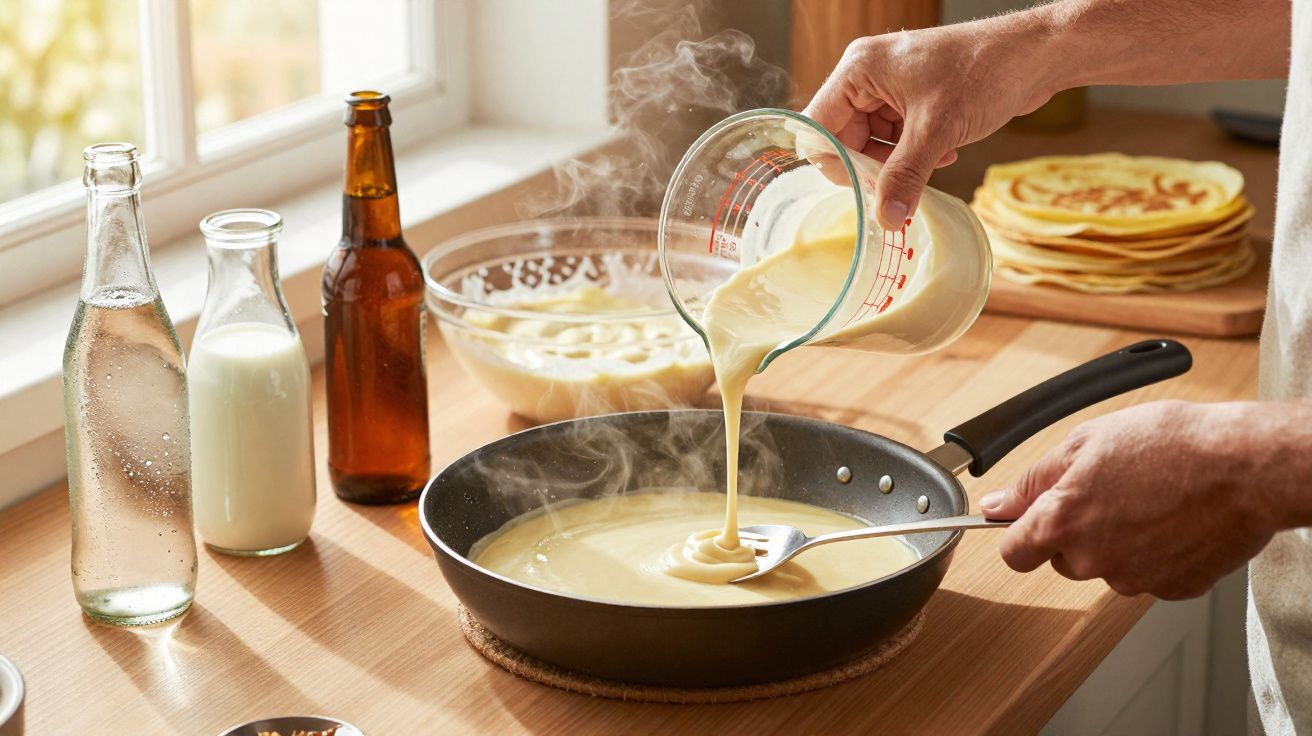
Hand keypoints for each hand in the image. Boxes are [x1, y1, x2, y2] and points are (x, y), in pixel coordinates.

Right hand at [804, 21, 1056, 229]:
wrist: (1037, 55)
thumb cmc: (985, 72)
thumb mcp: (937, 130)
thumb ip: (904, 177)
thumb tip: (885, 219)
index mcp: (858, 70)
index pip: (818, 127)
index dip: (836, 162)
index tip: (866, 186)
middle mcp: (867, 76)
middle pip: (843, 138)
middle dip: (872, 166)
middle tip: (900, 183)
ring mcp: (890, 87)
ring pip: (871, 143)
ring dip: (897, 163)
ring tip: (931, 162)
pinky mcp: (912, 99)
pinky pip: (895, 138)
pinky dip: (914, 154)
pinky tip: (942, 153)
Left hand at [979, 400, 1292, 599]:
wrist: (1245, 465)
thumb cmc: (1171, 444)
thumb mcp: (1085, 441)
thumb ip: (1033, 481)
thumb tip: (999, 504)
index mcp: (1063, 523)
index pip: (1014, 553)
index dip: (1019, 534)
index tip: (1028, 522)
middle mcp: (1094, 560)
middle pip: (1063, 560)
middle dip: (1075, 532)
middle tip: (1108, 493)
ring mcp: (1136, 579)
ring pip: (1107, 567)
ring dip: (1117, 542)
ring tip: (1149, 500)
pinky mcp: (1174, 588)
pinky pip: (1149, 574)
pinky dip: (1155, 553)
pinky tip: (1173, 520)